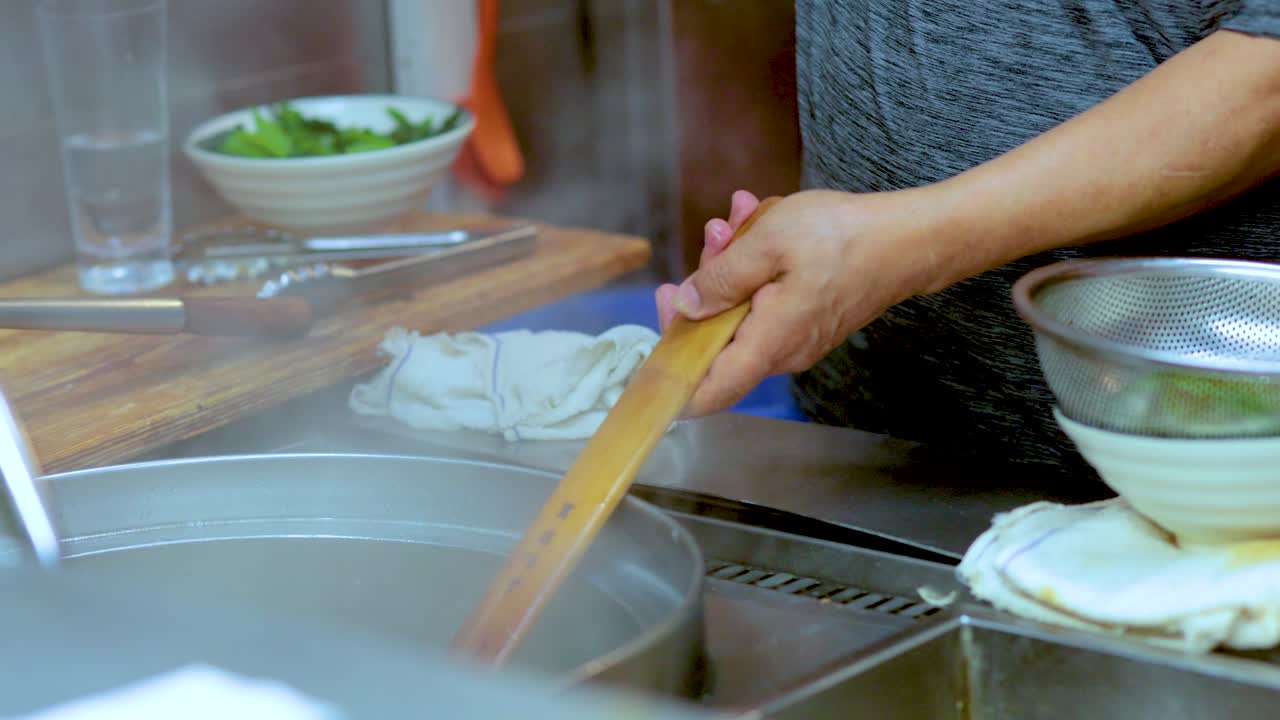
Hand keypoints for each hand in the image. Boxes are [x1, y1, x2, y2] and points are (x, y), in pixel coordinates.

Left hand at [655, 186, 946, 416]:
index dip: (671, 381)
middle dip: (705, 285)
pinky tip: (763, 225)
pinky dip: (758, 267)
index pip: (708, 393)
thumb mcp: (769, 242)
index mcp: (768, 343)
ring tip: (743, 216)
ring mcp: (797, 338)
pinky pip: (767, 302)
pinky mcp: (809, 320)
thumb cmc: (845, 238)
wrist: (911, 240)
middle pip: (718, 338)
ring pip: (742, 311)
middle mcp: (781, 352)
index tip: (653, 342)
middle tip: (714, 236)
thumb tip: (686, 306)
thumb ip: (721, 278)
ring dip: (733, 265)